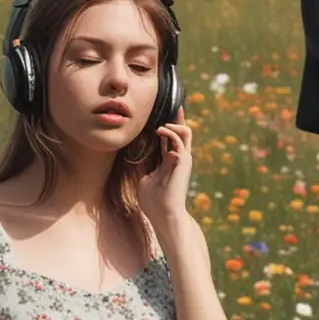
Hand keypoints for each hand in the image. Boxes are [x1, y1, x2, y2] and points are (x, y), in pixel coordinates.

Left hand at [137, 107, 192, 237]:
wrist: (164, 214)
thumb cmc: (153, 201)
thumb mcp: (143, 179)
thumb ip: (142, 166)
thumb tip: (132, 156)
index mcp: (170, 161)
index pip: (170, 138)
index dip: (166, 126)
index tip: (158, 114)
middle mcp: (178, 158)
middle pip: (182, 131)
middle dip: (177, 117)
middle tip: (170, 104)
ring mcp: (183, 159)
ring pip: (186, 132)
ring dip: (174, 124)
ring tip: (161, 125)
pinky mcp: (183, 161)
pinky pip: (180, 139)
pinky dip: (171, 132)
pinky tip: (159, 131)